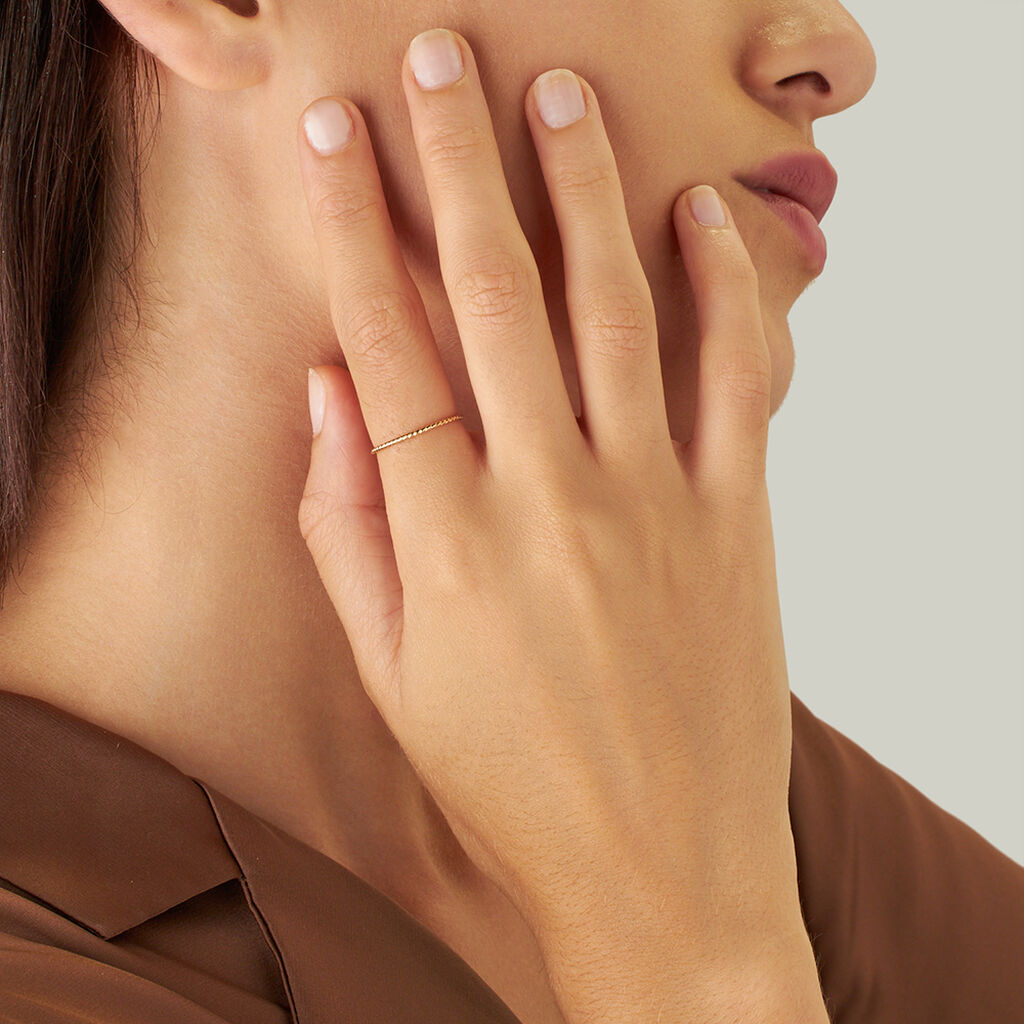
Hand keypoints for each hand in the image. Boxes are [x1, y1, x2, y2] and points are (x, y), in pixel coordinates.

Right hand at [296, 26, 810, 1003]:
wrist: (660, 866)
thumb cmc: (511, 777)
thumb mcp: (393, 672)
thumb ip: (348, 528)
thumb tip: (325, 394)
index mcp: (450, 535)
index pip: (386, 342)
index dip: (354, 229)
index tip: (333, 139)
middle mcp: (549, 495)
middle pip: (494, 294)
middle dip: (458, 164)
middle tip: (437, 64)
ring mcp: (654, 500)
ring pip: (614, 309)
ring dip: (582, 191)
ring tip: (557, 99)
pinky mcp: (737, 518)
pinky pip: (736, 378)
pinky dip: (722, 289)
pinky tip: (698, 216)